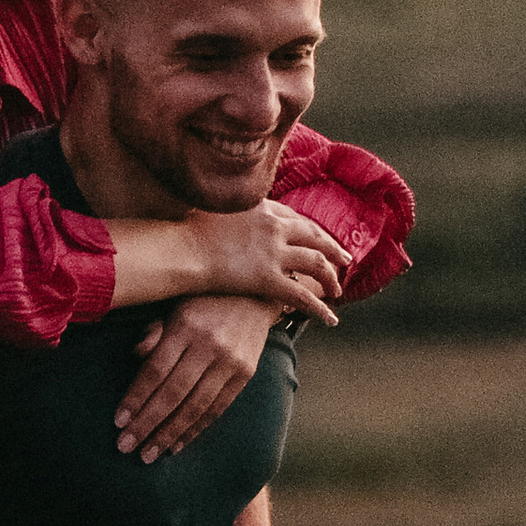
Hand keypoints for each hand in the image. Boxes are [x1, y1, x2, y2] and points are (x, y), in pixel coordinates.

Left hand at [117, 291, 276, 459]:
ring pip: (195, 406)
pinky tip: (176, 444)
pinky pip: (217, 409)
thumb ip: (155, 330)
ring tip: (148, 454)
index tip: (118, 421)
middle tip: (126, 446)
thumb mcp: (175, 305)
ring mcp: (231, 362)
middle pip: (173, 393)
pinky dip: (195, 429)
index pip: (156, 370)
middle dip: (147, 423)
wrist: (255, 294)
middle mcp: (210, 345)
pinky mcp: (245, 374)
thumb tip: (137, 354)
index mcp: (187, 326)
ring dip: (169, 434)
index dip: (136, 398)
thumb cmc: (202, 301)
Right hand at [188, 201, 344, 318]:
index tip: (318, 236)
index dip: (310, 229)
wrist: (180, 249)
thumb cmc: (185, 231)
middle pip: (314, 236)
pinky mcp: (269, 279)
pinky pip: (302, 295)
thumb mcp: (211, 208)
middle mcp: (274, 226)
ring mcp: (273, 252)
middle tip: (346, 259)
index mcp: (261, 206)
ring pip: (315, 263)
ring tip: (338, 289)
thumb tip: (226, 213)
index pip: (295, 217)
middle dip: (333, 248)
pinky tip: (330, 319)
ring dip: (331, 277)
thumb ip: (228, 209)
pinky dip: (320, 308)